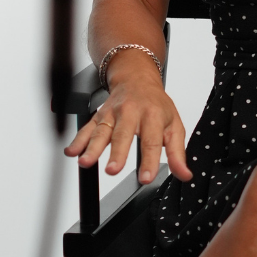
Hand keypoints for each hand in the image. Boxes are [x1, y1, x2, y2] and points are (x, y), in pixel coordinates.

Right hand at [63, 70, 191, 183]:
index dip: (149, 161)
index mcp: (153, 116)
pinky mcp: (99, 115)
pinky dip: (77, 140)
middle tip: (113, 170)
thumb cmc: (156, 104)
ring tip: (86, 162)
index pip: (152, 141)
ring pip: (101, 131)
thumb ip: (177, 153)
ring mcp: (112, 113)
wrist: (137, 78)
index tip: (145, 178)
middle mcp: (131, 113)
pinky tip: (72, 152)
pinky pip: (87, 128)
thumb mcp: (174, 126)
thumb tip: (184, 175)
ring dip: (92, 147)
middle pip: (123, 135)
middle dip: (117, 153)